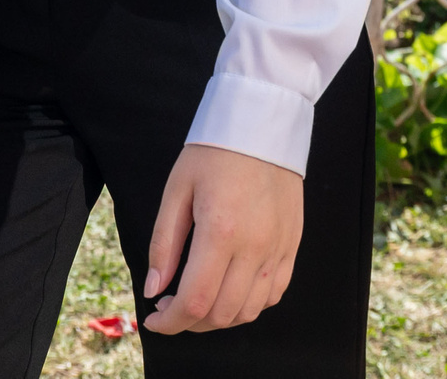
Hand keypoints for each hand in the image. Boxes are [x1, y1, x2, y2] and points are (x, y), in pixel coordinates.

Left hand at [142, 144, 302, 335]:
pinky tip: (229, 289)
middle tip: (171, 305)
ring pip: (250, 311)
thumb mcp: (177, 190)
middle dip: (190, 322)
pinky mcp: (292, 245)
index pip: (195, 301)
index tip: (154, 320)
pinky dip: (249, 304)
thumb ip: (164, 244)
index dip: (171, 322)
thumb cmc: (214, 152)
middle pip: (222, 314)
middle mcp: (254, 247)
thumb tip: (154, 289)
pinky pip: (274, 294)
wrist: (263, 123)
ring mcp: (278, 248)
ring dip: (219, 318)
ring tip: (199, 299)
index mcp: (220, 231)